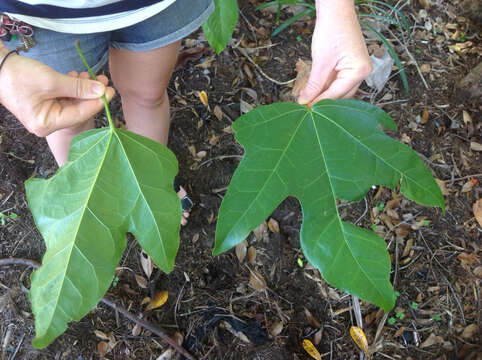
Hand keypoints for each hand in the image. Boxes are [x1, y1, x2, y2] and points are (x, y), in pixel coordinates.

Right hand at [0, 46, 114, 136]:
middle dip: (91, 94)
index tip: (110, 91)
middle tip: (105, 81)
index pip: (79, 115)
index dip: (96, 103)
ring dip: (84, 88)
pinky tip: (81, 76)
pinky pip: (65, 97)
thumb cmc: (19, 76)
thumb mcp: (52, 81)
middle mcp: (47, 123)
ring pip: (73, 102)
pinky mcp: (46, 104)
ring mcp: (46, 114)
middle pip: (77, 109)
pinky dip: (73, 87)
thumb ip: (78, 87)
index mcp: (46, 124)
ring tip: (95, 76)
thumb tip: (101, 90)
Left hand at [298, 0, 371, 105]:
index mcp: (359, 71)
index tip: (306, 108)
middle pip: (340, 95)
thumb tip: (305, 101)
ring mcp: (357, 69)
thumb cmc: (332, 30)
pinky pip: (338, 81)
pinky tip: (314, 89)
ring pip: (338, 90)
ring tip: (307, 98)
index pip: (337, 94)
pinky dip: (326, 85)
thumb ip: (314, 84)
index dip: (320, 102)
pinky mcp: (350, 66)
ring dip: (324, 94)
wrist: (335, 10)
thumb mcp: (320, 61)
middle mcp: (362, 72)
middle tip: (305, 106)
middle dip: (323, 100)